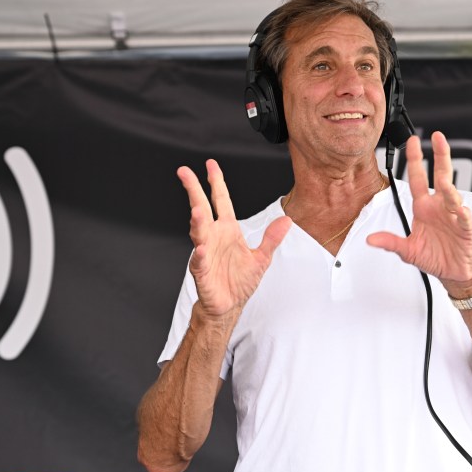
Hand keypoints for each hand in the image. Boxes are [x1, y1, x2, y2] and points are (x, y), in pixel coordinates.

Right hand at [178, 159, 291, 317]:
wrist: (228, 306)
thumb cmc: (239, 282)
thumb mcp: (261, 258)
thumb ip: (272, 238)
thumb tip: (287, 220)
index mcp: (227, 231)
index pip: (221, 201)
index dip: (216, 183)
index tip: (210, 165)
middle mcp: (213, 237)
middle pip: (202, 208)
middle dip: (193, 190)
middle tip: (184, 172)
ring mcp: (205, 252)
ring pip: (198, 232)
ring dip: (197, 222)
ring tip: (196, 210)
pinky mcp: (202, 271)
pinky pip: (200, 261)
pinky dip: (200, 255)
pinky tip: (202, 249)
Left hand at [366, 132, 471, 294]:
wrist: (453, 272)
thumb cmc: (433, 257)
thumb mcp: (407, 251)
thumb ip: (390, 242)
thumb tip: (370, 240)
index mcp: (423, 207)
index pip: (418, 179)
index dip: (415, 160)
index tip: (413, 142)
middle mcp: (439, 207)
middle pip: (441, 176)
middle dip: (441, 156)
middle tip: (438, 138)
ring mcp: (453, 216)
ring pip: (453, 196)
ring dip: (450, 190)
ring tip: (446, 184)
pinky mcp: (465, 229)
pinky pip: (464, 219)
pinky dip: (463, 214)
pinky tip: (460, 210)